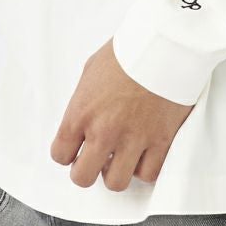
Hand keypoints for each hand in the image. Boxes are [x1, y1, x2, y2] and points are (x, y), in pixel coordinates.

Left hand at [49, 37, 195, 190]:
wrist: (165, 42)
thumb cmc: (128, 50)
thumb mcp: (92, 70)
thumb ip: (84, 102)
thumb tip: (82, 122)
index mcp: (82, 111)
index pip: (60, 154)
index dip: (66, 153)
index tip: (75, 149)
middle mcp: (104, 130)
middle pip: (83, 178)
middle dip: (86, 170)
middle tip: (95, 159)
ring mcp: (133, 138)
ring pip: (116, 183)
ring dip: (116, 171)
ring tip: (121, 155)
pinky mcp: (161, 141)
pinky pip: (148, 174)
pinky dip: (144, 167)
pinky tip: (143, 151)